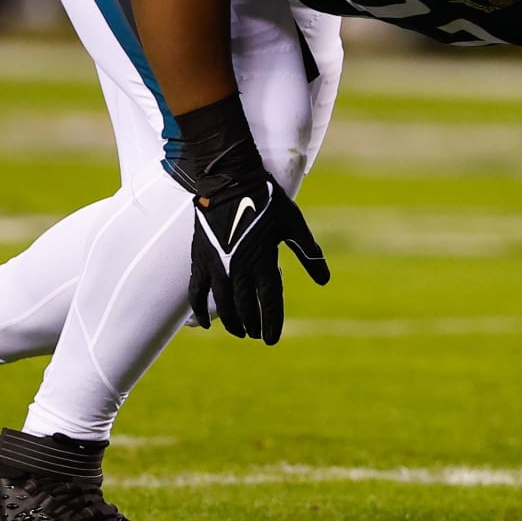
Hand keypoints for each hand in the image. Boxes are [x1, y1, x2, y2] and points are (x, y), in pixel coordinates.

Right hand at [188, 177, 328, 343]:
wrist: (229, 180)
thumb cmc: (266, 200)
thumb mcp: (294, 225)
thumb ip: (308, 253)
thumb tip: (324, 280)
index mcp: (264, 260)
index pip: (269, 303)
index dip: (271, 324)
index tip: (272, 339)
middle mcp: (238, 268)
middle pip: (245, 307)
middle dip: (252, 325)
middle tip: (256, 335)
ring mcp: (217, 265)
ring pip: (222, 304)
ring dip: (231, 322)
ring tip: (240, 331)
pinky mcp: (201, 259)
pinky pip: (196, 291)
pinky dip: (199, 309)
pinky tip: (205, 325)